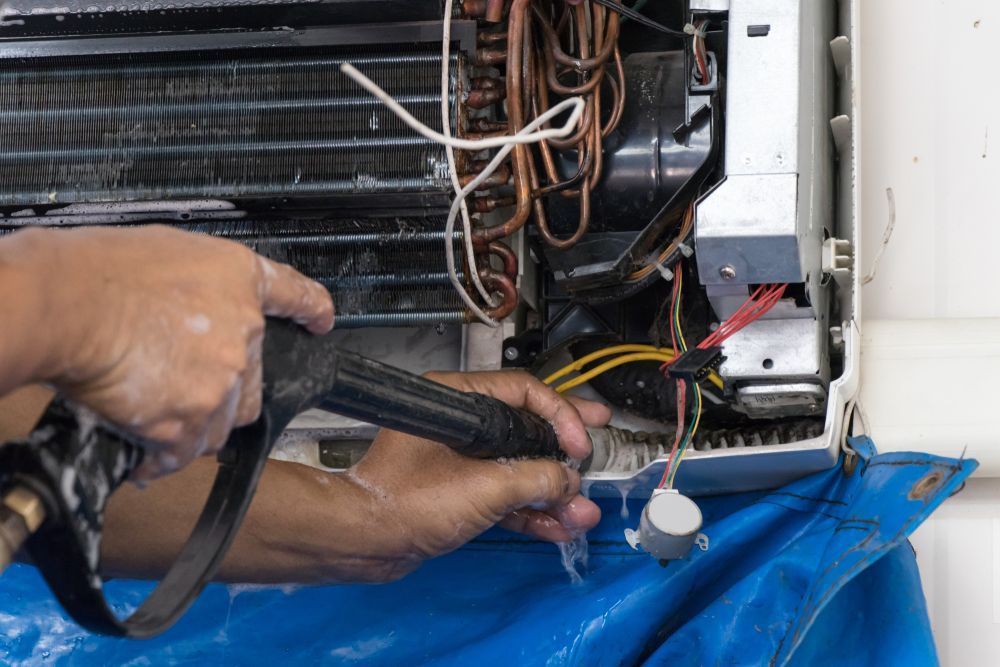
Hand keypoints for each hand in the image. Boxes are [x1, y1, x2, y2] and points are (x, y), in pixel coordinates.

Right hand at [13, 225, 333, 479]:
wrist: (69, 303)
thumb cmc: (99, 271)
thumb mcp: (166, 252)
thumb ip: (196, 288)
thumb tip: (190, 313)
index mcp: (240, 280)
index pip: (294, 294)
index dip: (312, 310)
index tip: (321, 321)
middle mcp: (244, 332)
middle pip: (252, 383)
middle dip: (224, 393)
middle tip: (182, 387)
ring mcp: (221, 379)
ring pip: (221, 423)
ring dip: (193, 426)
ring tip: (152, 414)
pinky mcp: (190, 418)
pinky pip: (185, 452)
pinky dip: (163, 456)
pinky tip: (142, 449)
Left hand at [343, 371, 610, 581]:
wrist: (364, 543)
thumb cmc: (403, 503)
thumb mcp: (484, 488)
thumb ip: (535, 479)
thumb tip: (569, 481)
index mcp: (456, 400)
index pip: (522, 392)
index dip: (559, 415)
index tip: (580, 443)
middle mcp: (458, 422)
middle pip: (525, 427)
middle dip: (563, 447)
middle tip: (597, 440)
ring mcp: (458, 458)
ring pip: (517, 466)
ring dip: (550, 491)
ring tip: (582, 511)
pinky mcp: (456, 490)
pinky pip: (502, 494)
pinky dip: (528, 510)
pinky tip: (557, 526)